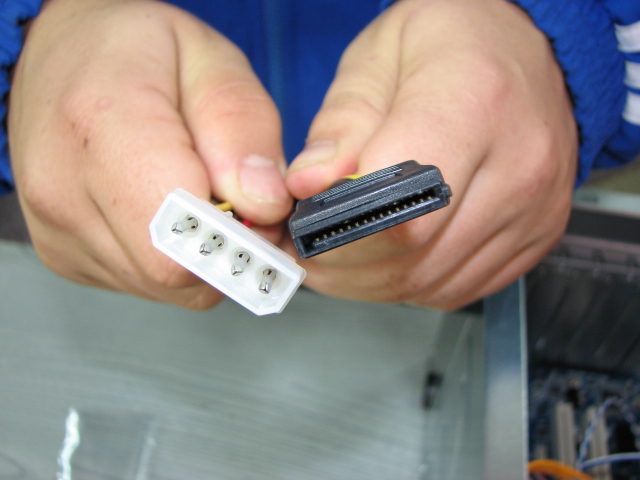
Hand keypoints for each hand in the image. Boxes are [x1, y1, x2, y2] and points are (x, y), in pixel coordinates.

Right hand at [9, 0, 291, 308]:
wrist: (61, 60)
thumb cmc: (133, 50)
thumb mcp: (211, 60)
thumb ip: (242, 129)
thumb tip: (265, 203)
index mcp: (102, 124)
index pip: (181, 232)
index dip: (241, 236)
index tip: (266, 213)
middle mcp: (64, 188)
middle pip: (176, 271)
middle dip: (227, 245)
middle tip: (237, 197)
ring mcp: (57, 229)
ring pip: (164, 286)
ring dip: (200, 252)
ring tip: (194, 193)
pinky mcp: (62, 252)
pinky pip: (143, 283)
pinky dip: (171, 257)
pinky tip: (163, 208)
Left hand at [285, 0, 577, 309]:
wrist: (527, 50)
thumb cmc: (454, 42)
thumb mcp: (378, 57)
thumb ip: (341, 126)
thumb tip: (309, 186)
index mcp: (476, 102)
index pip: (399, 210)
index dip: (337, 233)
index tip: (304, 225)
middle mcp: (519, 165)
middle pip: (411, 258)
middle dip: (342, 263)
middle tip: (310, 245)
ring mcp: (533, 209)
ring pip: (429, 283)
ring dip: (370, 279)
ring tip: (344, 248)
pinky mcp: (535, 236)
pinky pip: (456, 288)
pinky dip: (411, 282)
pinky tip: (391, 254)